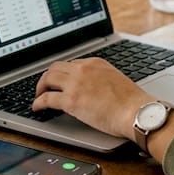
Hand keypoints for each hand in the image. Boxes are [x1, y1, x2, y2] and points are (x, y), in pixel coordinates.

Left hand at [32, 58, 149, 137]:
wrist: (136, 112)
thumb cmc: (132, 102)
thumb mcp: (115, 80)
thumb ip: (100, 79)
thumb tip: (91, 88)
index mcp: (95, 62)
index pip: (71, 64)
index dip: (62, 73)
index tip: (59, 81)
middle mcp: (83, 69)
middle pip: (55, 68)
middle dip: (47, 77)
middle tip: (44, 87)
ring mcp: (75, 84)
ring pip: (47, 79)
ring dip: (40, 88)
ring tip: (38, 96)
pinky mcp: (71, 100)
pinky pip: (46, 99)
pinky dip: (38, 102)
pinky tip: (37, 107)